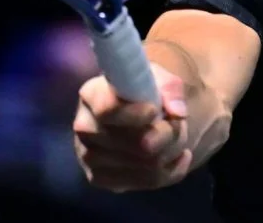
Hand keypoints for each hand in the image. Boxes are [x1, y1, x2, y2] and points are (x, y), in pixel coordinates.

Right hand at [73, 63, 192, 191]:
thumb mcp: (159, 79)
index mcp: (92, 94)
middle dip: (169, 133)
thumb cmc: (144, 91)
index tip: (155, 111)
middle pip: (137, 143)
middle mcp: (85, 127)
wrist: (134, 115)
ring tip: (177, 136)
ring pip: (148, 164)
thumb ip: (170, 89)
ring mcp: (89, 157)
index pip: (108, 110)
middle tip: (177, 122)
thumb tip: (177, 113)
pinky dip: (172, 170)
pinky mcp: (101, 179)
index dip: (136, 114)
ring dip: (173, 149)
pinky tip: (176, 156)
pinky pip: (149, 182)